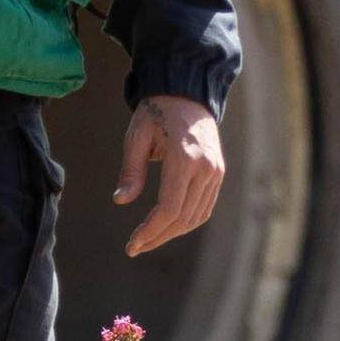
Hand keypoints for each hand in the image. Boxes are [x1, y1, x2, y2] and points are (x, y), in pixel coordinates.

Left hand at [112, 95, 226, 256]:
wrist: (188, 93)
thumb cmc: (156, 112)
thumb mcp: (136, 136)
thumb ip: (131, 170)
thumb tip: (121, 202)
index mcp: (184, 158)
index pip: (169, 208)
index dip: (150, 231)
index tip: (132, 244)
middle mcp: (205, 168)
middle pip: (183, 217)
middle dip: (158, 237)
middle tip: (135, 247)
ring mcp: (216, 172)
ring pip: (196, 217)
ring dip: (171, 233)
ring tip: (147, 240)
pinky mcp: (219, 173)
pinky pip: (204, 207)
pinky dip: (186, 221)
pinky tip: (166, 226)